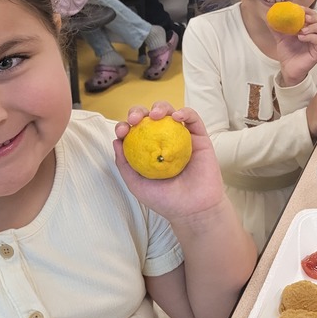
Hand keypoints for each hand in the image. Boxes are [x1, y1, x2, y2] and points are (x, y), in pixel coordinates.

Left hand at [113, 102, 225, 220]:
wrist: (193, 210)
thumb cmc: (165, 200)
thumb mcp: (136, 184)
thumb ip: (124, 164)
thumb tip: (116, 141)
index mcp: (148, 149)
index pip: (134, 131)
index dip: (126, 126)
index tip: (123, 131)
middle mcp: (164, 140)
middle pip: (149, 117)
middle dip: (138, 112)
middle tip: (136, 119)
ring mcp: (182, 138)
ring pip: (170, 112)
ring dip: (160, 107)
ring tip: (155, 115)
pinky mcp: (200, 137)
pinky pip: (193, 119)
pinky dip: (185, 112)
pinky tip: (177, 117)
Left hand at [274, 8, 316, 87]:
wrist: (287, 69)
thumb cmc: (287, 53)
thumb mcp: (280, 37)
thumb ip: (277, 27)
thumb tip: (269, 16)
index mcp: (309, 28)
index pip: (314, 15)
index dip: (308, 10)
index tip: (299, 8)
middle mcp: (316, 34)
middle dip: (314, 16)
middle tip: (304, 18)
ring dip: (313, 26)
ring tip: (301, 29)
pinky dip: (310, 36)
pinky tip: (301, 37)